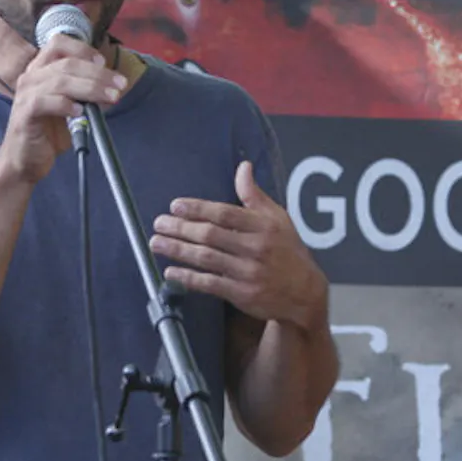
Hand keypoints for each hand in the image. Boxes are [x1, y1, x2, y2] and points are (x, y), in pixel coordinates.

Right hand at [0, 37, 126, 182]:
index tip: (103, 62)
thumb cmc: (49, 132)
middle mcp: (31, 77)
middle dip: (99, 73)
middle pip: (68, 63)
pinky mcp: (24, 113)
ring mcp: (25, 94)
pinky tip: (80, 112)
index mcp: (41, 69)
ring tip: (110, 98)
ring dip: (91, 88)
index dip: (83, 49)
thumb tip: (112, 85)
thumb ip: (85, 92)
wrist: (26, 160)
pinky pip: (44, 102)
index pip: (58, 43)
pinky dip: (66, 105)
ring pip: (60, 81)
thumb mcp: (71, 106)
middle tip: (120, 85)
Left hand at [149, 160, 327, 333]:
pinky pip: (210, 284)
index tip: (175, 205)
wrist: (304, 292)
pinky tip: (171, 272)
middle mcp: (256, 248)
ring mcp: (248, 272)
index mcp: (263, 226)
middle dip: (181, 228)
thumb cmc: (288, 251)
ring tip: (156, 243)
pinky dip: (189, 278)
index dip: (198, 208)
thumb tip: (243, 166)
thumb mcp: (278, 218)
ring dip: (178, 250)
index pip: (225, 213)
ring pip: (207, 258)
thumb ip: (254, 194)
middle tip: (159, 223)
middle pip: (211, 235)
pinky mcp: (242, 294)